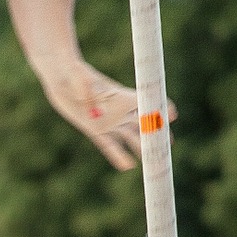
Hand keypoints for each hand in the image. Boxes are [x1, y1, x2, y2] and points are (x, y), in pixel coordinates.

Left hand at [44, 60, 175, 170]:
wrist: (63, 78)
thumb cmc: (74, 71)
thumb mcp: (78, 75)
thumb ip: (84, 85)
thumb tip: (89, 101)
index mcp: (121, 95)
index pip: (146, 102)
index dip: (160, 107)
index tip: (172, 115)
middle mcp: (119, 110)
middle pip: (144, 123)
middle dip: (157, 134)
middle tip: (167, 146)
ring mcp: (110, 122)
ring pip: (130, 137)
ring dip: (141, 147)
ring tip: (152, 161)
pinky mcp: (96, 131)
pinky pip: (109, 146)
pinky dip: (118, 155)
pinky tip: (127, 166)